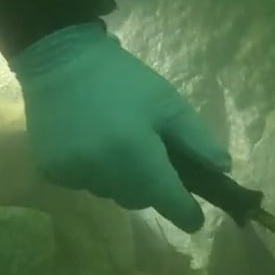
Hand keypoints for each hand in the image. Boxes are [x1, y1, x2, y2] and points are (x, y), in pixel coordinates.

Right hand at [9, 22, 231, 232]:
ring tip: (116, 144)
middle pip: (139, 200)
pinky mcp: (51, 172)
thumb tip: (223, 170)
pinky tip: (89, 142)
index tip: (195, 217)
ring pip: (110, 193)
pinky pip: (84, 184)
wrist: (59, 57)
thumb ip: (197, 139)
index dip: (186, 213)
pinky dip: (92, 171)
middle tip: (151, 158)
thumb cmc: (122, 79)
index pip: (170, 202)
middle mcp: (104, 173)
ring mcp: (74, 175)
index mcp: (137, 155)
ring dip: (120, 179)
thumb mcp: (167, 102)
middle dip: (151, 187)